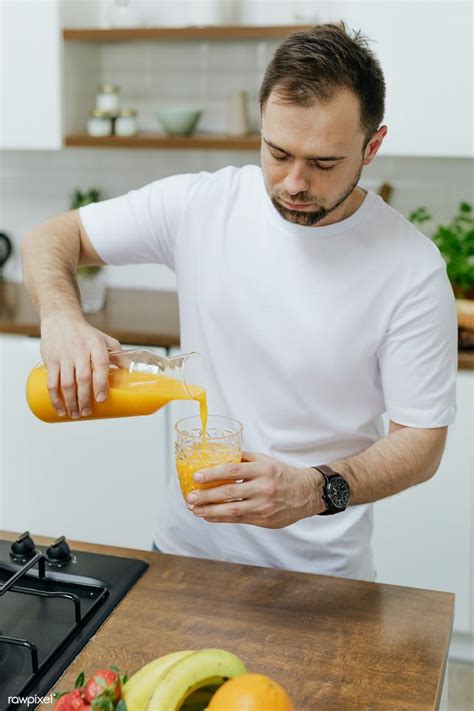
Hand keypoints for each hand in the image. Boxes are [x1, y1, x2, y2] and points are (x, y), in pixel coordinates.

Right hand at [40, 315, 121, 418]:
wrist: (60, 319)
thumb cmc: (85, 333)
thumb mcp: (104, 339)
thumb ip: (118, 354)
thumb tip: (130, 372)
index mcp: (96, 345)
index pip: (100, 365)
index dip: (101, 384)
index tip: (101, 399)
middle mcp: (79, 350)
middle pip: (83, 378)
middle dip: (85, 398)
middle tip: (87, 412)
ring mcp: (64, 355)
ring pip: (66, 383)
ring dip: (71, 402)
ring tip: (76, 414)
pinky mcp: (50, 360)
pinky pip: (51, 382)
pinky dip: (55, 398)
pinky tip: (60, 409)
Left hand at [186, 451, 323, 527]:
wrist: (306, 493)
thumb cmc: (282, 475)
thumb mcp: (266, 461)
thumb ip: (244, 458)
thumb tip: (220, 453)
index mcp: (263, 469)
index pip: (233, 471)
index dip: (213, 474)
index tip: (197, 477)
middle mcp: (263, 488)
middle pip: (229, 493)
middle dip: (206, 496)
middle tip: (190, 497)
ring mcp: (264, 505)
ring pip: (232, 510)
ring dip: (210, 511)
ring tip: (195, 510)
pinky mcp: (264, 520)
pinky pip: (238, 520)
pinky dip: (221, 518)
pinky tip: (209, 516)